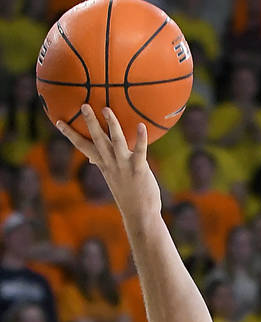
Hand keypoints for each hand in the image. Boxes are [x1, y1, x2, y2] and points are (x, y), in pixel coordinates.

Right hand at [55, 105, 161, 224]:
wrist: (140, 216)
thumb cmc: (128, 196)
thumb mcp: (113, 179)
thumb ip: (105, 166)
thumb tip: (92, 159)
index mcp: (103, 165)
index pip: (83, 147)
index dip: (70, 134)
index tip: (58, 121)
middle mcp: (111, 163)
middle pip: (97, 140)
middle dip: (90, 122)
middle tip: (83, 104)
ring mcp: (124, 166)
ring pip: (115, 142)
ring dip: (112, 125)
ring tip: (107, 109)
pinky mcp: (139, 169)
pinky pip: (140, 151)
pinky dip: (140, 138)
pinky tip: (141, 125)